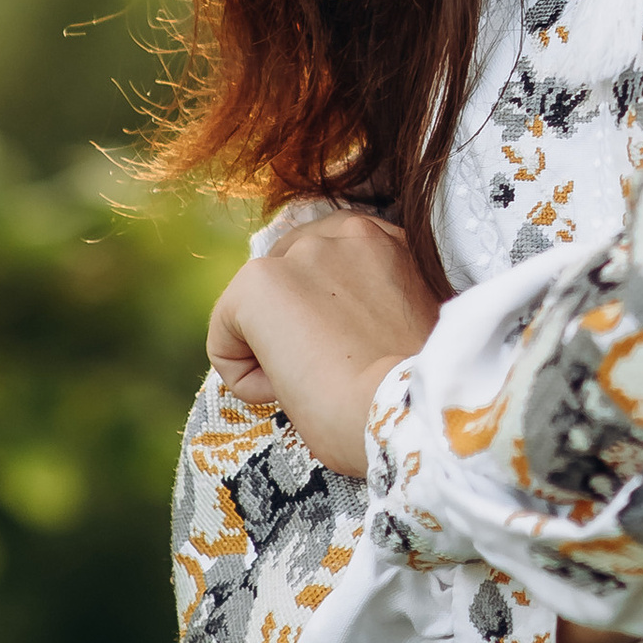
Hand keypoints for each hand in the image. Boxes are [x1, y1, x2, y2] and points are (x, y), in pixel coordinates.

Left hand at [206, 212, 444, 477]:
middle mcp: (344, 231)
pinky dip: (242, 373)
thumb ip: (376, 300)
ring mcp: (301, 252)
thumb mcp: (409, 322)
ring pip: (254, 308)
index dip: (328, 317)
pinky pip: (223, 332)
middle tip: (330, 373)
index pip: (325, 265)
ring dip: (272, 351)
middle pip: (285, 280)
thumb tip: (336, 326)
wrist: (408, 410)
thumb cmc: (419, 387)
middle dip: (294, 327)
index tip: (355, 355)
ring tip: (311, 384)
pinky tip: (283, 391)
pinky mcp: (260, 282)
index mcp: (385, 239)